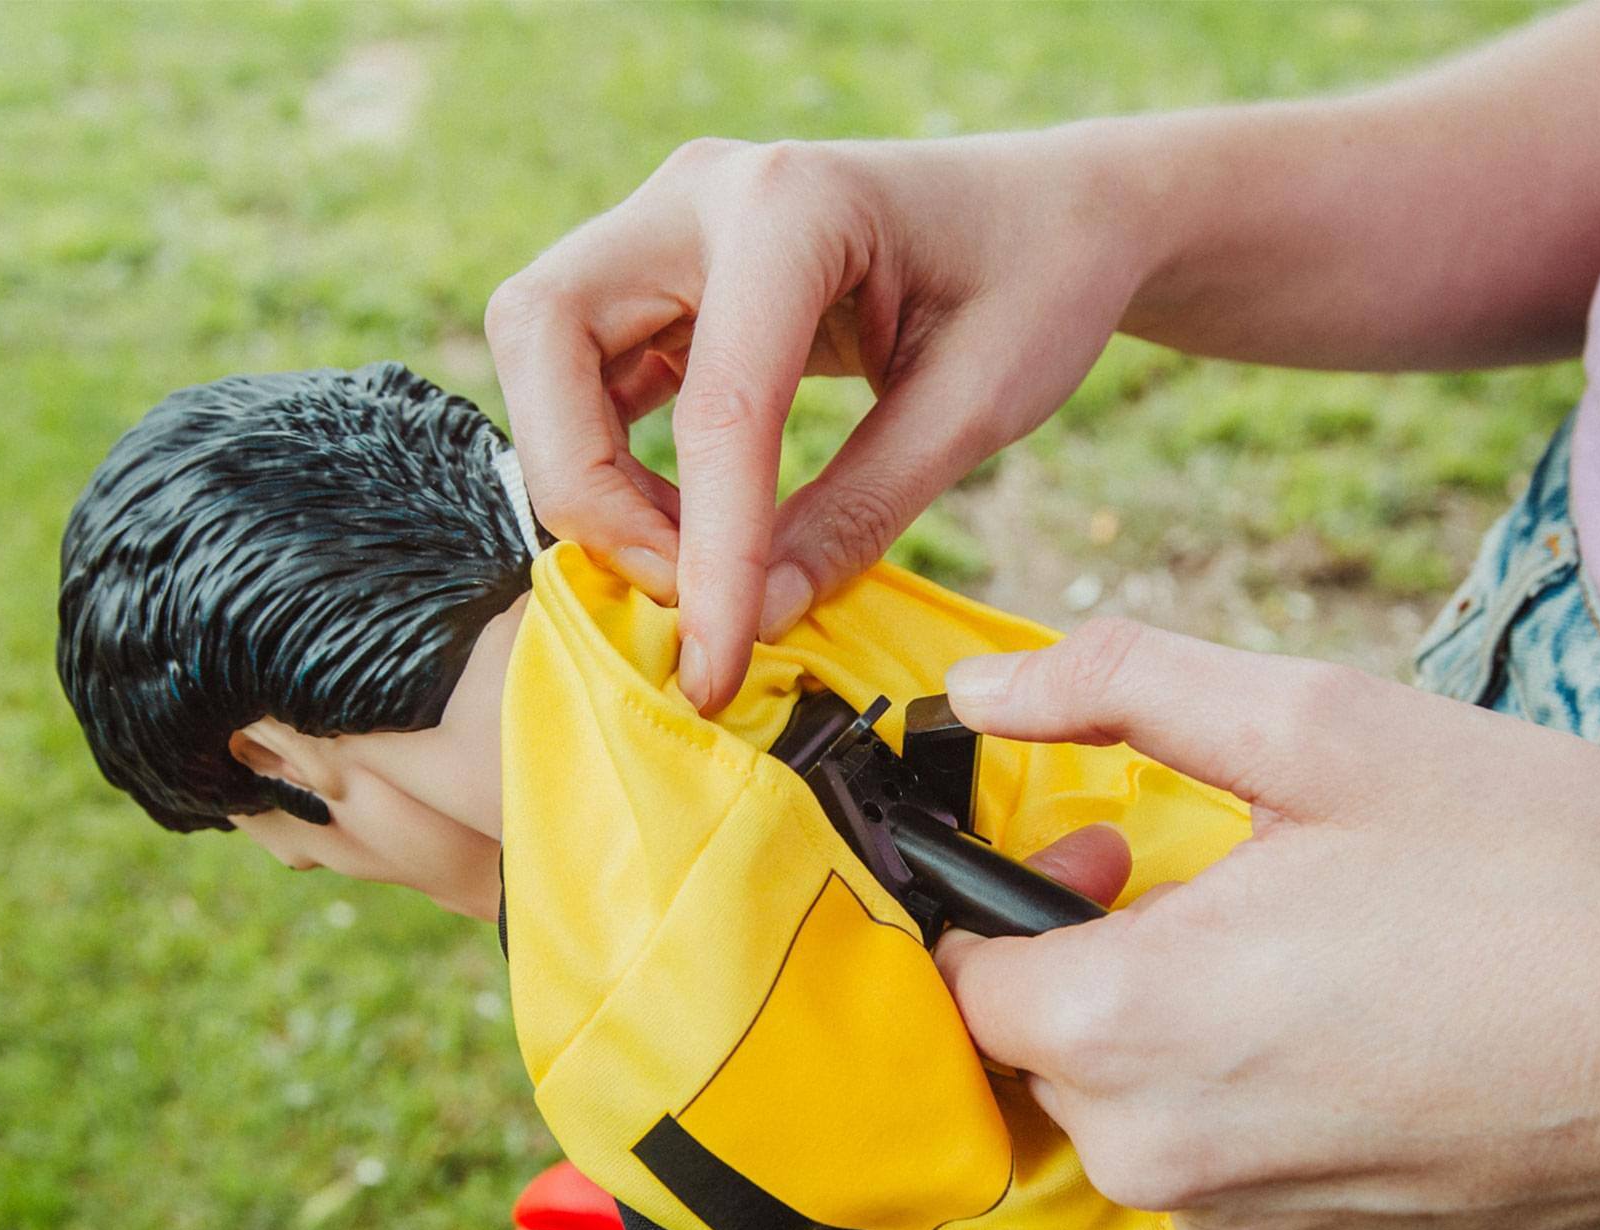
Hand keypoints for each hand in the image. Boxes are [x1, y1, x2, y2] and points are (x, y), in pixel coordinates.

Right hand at [485, 130, 1142, 710]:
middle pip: (545, 334)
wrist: (1057, 210)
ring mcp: (670, 224)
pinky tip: (690, 524)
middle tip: (677, 588)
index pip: (716, 406)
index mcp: (795, 204)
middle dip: (582, 485)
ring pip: (543, 353)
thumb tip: (753, 621)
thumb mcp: (973, 411)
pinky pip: (584, 371)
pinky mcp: (664, 274)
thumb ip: (858, 517)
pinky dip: (613, 460)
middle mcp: (704, 192)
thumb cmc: (1038, 283)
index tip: (715, 668)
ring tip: (694, 562)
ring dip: (588, 476)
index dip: (707, 554)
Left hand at [933, 619, 1599, 1229]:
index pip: (964, 986)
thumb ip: (1116, 686)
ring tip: (1293, 961)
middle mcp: (1163, 1158)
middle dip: (1090, 965)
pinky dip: (1250, 1119)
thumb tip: (978, 689)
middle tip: (1203, 887)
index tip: (1110, 853)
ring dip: (1173, 1043)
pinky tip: (1350, 1052)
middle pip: (1042, 1059)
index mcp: (1128, 1024)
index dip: (1013, 904)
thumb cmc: (1531, 867)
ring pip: (1133, 1126)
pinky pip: (1222, 1187)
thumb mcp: (1318, 725)